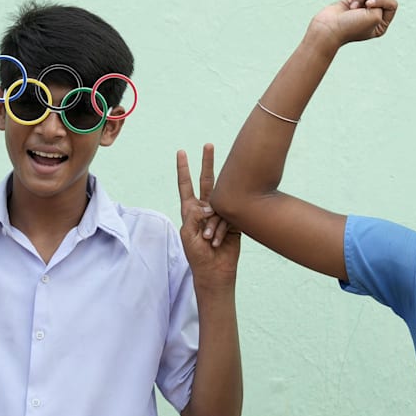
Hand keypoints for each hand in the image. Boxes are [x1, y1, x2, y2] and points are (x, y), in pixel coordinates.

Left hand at [179, 143, 240, 285]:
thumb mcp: (187, 235)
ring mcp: (220, 213)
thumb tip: (207, 205)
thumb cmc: (197, 255)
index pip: (185, 185)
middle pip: (206, 181)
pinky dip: (222, 230)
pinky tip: (218, 242)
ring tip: (208, 241)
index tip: (181, 152)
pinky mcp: (234, 221)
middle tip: (209, 144)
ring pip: (221, 201)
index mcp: (190, 211)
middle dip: (207, 163)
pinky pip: (230, 217)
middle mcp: (205, 208)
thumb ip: (193, 217)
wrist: (214, 270)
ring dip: (213, 224)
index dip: (183, 169)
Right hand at [307, 0, 396, 46]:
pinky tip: (348, 2)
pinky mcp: (352, 1)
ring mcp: (362, 8)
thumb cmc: (351, 26)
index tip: (369, 4)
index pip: (392, 4)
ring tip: (352, 6)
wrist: (328, 28)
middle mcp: (374, 16)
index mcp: (381, 24)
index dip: (383, 0)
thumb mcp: (375, 17)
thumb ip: (381, 1)